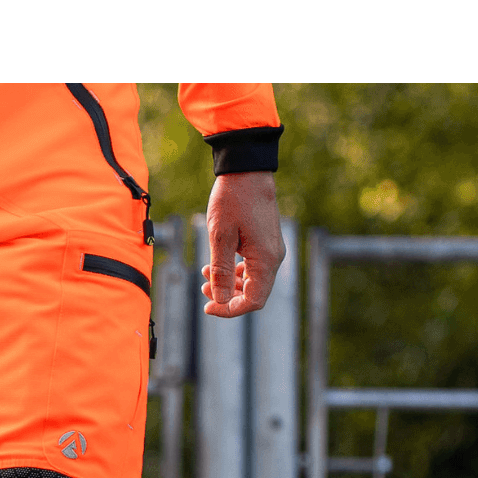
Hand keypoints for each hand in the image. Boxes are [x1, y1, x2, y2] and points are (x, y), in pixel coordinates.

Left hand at [201, 172, 284, 316]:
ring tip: (206, 273)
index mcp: (266, 260)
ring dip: (230, 283)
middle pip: (254, 294)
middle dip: (228, 297)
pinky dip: (236, 270)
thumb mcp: (220, 236)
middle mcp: (274, 258)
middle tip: (203, 289)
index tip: (208, 307)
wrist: (247, 168)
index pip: (253, 301)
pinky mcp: (267, 241)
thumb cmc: (232, 199)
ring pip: (253, 281)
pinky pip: (254, 266)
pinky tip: (217, 263)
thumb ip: (221, 271)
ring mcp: (272, 249)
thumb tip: (220, 300)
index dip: (230, 309)